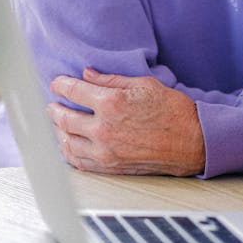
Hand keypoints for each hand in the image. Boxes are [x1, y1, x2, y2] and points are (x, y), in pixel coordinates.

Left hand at [47, 68, 205, 176]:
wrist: (192, 142)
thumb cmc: (172, 110)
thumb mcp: (143, 84)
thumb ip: (111, 80)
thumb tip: (88, 74)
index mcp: (111, 103)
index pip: (74, 91)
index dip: (61, 85)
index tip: (57, 83)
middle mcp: (103, 129)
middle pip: (64, 118)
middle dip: (54, 109)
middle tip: (51, 104)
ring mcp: (105, 151)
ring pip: (67, 142)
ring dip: (57, 131)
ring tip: (56, 123)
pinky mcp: (110, 167)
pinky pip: (79, 162)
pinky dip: (68, 152)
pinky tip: (67, 145)